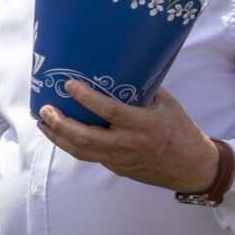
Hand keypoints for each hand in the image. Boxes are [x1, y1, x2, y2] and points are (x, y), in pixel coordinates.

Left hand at [37, 80, 216, 192]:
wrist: (192, 167)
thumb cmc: (180, 130)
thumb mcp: (166, 105)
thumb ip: (142, 90)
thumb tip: (120, 66)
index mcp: (142, 124)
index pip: (109, 111)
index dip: (86, 98)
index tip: (69, 84)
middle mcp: (128, 144)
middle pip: (84, 138)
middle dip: (59, 124)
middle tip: (44, 109)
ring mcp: (119, 159)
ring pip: (80, 152)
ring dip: (57, 137)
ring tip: (42, 122)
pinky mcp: (116, 168)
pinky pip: (89, 156)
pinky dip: (71, 144)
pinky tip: (59, 133)